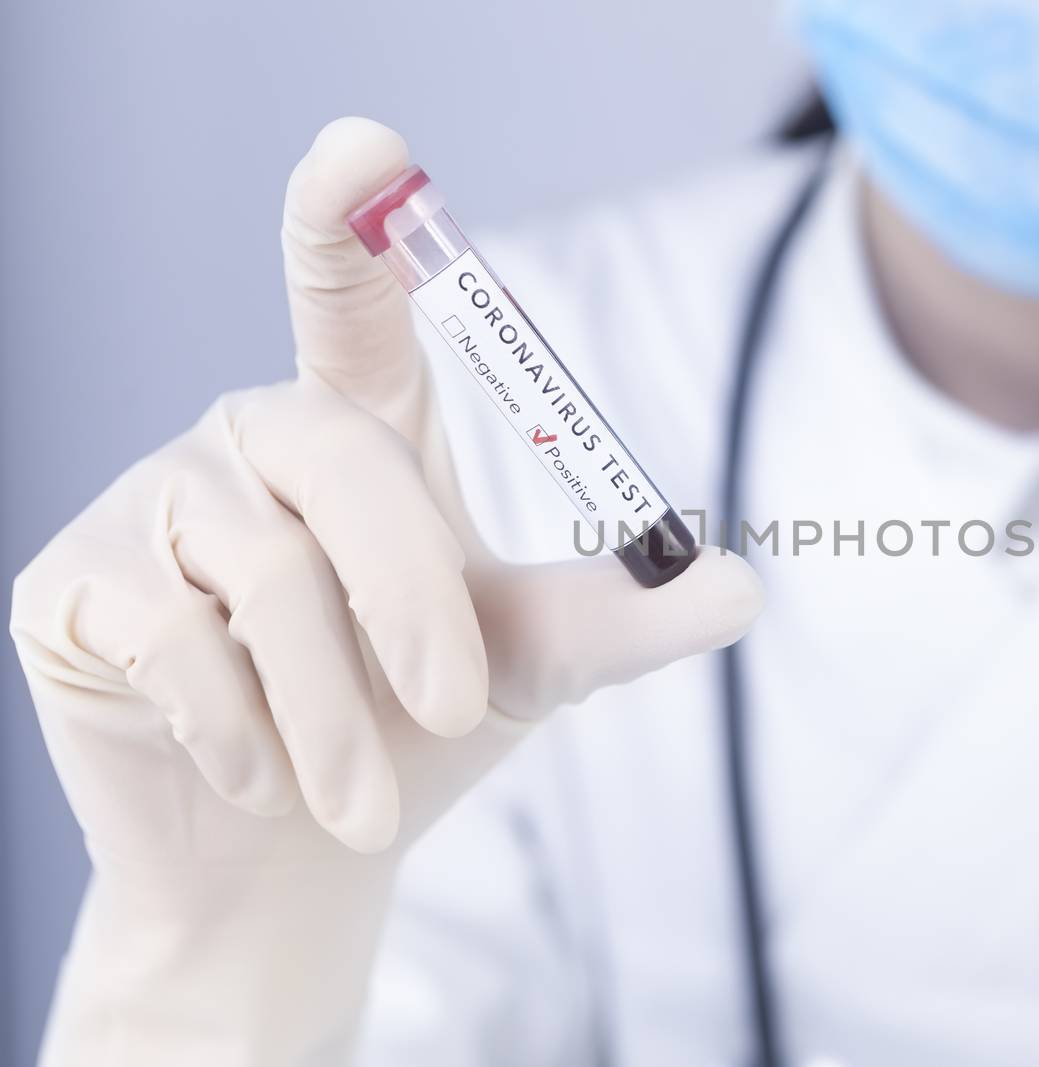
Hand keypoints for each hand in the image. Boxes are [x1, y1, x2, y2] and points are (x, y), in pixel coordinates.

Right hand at [10, 117, 760, 1065]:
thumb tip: (743, 588)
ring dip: (332, 711)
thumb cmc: (416, 727)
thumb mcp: (531, 662)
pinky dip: (238, 731)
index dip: (350, 219)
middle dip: (412, 603)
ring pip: (263, 574)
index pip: (353, 297)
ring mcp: (158, 505)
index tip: (367, 147)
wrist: (298, 852)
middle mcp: (257, 439)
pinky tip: (260, 781)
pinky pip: (169, 640)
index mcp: (363, 426)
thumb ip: (623, 617)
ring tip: (360, 801)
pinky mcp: (76, 587)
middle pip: (346, 465)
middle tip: (455, 713)